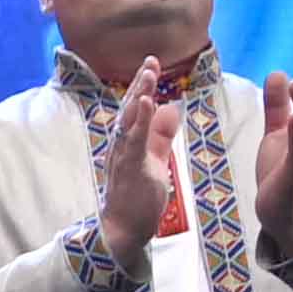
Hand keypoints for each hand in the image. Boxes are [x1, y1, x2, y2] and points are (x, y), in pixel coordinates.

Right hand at [92, 61, 172, 270]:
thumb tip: (171, 109)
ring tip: (148, 74)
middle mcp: (121, 146)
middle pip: (130, 109)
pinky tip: (148, 103)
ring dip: (139, 95)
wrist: (123, 230)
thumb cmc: (137, 199)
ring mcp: (123, 156)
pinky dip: (140, 120)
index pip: (135, 110)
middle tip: (150, 61)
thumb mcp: (154, 161)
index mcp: (127, 144)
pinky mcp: (129, 167)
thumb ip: (161, 136)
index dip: (143, 87)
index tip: (151, 65)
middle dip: (140, 84)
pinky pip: (134, 140)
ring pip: (130, 120)